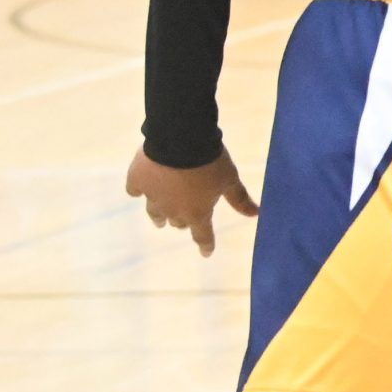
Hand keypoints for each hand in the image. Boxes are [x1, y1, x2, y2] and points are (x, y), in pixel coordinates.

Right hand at [125, 146, 258, 257]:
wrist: (181, 139)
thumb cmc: (211, 162)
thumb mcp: (230, 180)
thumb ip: (240, 199)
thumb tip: (256, 214)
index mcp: (196, 213)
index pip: (202, 235)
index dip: (206, 244)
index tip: (206, 252)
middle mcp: (172, 210)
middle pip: (177, 222)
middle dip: (183, 221)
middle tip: (185, 217)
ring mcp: (152, 196)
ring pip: (154, 212)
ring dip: (159, 215)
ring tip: (159, 218)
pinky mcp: (137, 180)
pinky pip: (134, 189)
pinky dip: (138, 189)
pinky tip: (139, 187)